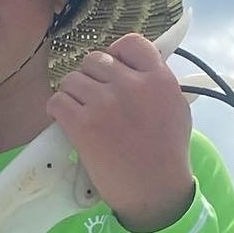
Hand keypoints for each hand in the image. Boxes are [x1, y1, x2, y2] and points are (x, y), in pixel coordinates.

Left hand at [46, 32, 194, 232]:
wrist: (154, 189)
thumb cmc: (167, 153)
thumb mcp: (176, 107)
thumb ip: (158, 83)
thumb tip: (137, 67)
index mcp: (159, 78)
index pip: (130, 43)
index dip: (116, 54)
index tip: (111, 70)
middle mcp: (131, 85)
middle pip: (95, 60)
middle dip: (90, 77)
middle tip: (93, 98)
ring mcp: (105, 103)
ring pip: (72, 79)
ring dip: (72, 94)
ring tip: (79, 111)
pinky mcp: (83, 124)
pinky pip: (56, 101)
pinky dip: (57, 110)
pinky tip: (66, 121)